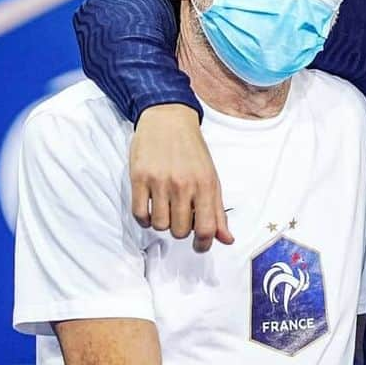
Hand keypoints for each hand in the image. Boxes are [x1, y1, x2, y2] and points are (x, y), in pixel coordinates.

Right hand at [130, 104, 232, 251]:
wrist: (168, 118)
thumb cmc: (193, 150)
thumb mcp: (211, 177)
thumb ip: (218, 210)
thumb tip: (226, 240)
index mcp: (206, 184)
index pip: (206, 228)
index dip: (203, 244)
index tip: (199, 245)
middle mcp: (184, 184)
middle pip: (180, 231)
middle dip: (181, 230)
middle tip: (181, 215)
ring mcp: (160, 181)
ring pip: (160, 225)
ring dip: (163, 223)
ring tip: (166, 208)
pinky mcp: (139, 178)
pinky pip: (140, 214)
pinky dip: (145, 218)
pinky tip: (151, 208)